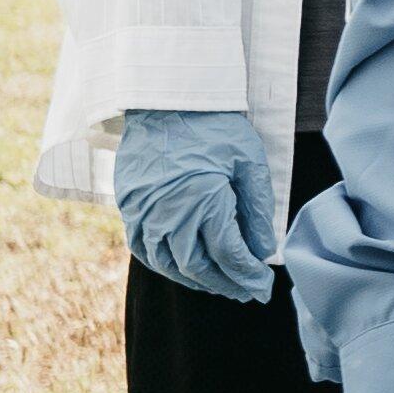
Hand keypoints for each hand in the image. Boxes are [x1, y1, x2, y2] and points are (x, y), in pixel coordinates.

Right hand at [114, 109, 279, 305]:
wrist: (167, 100)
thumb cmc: (216, 127)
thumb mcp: (249, 163)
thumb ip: (256, 210)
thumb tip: (263, 250)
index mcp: (203, 202)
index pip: (228, 254)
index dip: (247, 275)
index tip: (264, 286)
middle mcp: (168, 214)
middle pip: (198, 266)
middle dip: (226, 283)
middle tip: (247, 293)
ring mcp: (143, 212)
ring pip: (168, 263)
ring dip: (196, 280)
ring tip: (221, 286)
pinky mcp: (128, 206)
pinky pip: (143, 249)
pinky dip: (165, 266)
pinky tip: (184, 270)